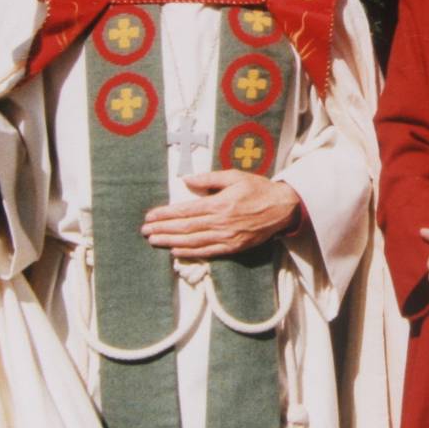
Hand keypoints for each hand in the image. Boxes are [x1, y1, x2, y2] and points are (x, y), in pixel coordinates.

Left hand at [141, 171, 300, 257]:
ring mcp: (227, 237)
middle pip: (185, 228)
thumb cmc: (258, 189)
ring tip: (155, 241)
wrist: (283, 207)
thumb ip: (209, 178)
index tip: (150, 216)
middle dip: (163, 229)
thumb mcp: (235, 176)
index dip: (165, 214)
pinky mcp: (234, 247)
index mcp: (220, 203)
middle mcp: (221, 222)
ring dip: (171, 242)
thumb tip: (186, 180)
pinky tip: (176, 250)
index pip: (185, 210)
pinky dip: (190, 252)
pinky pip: (207, 252)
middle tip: (145, 231)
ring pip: (193, 241)